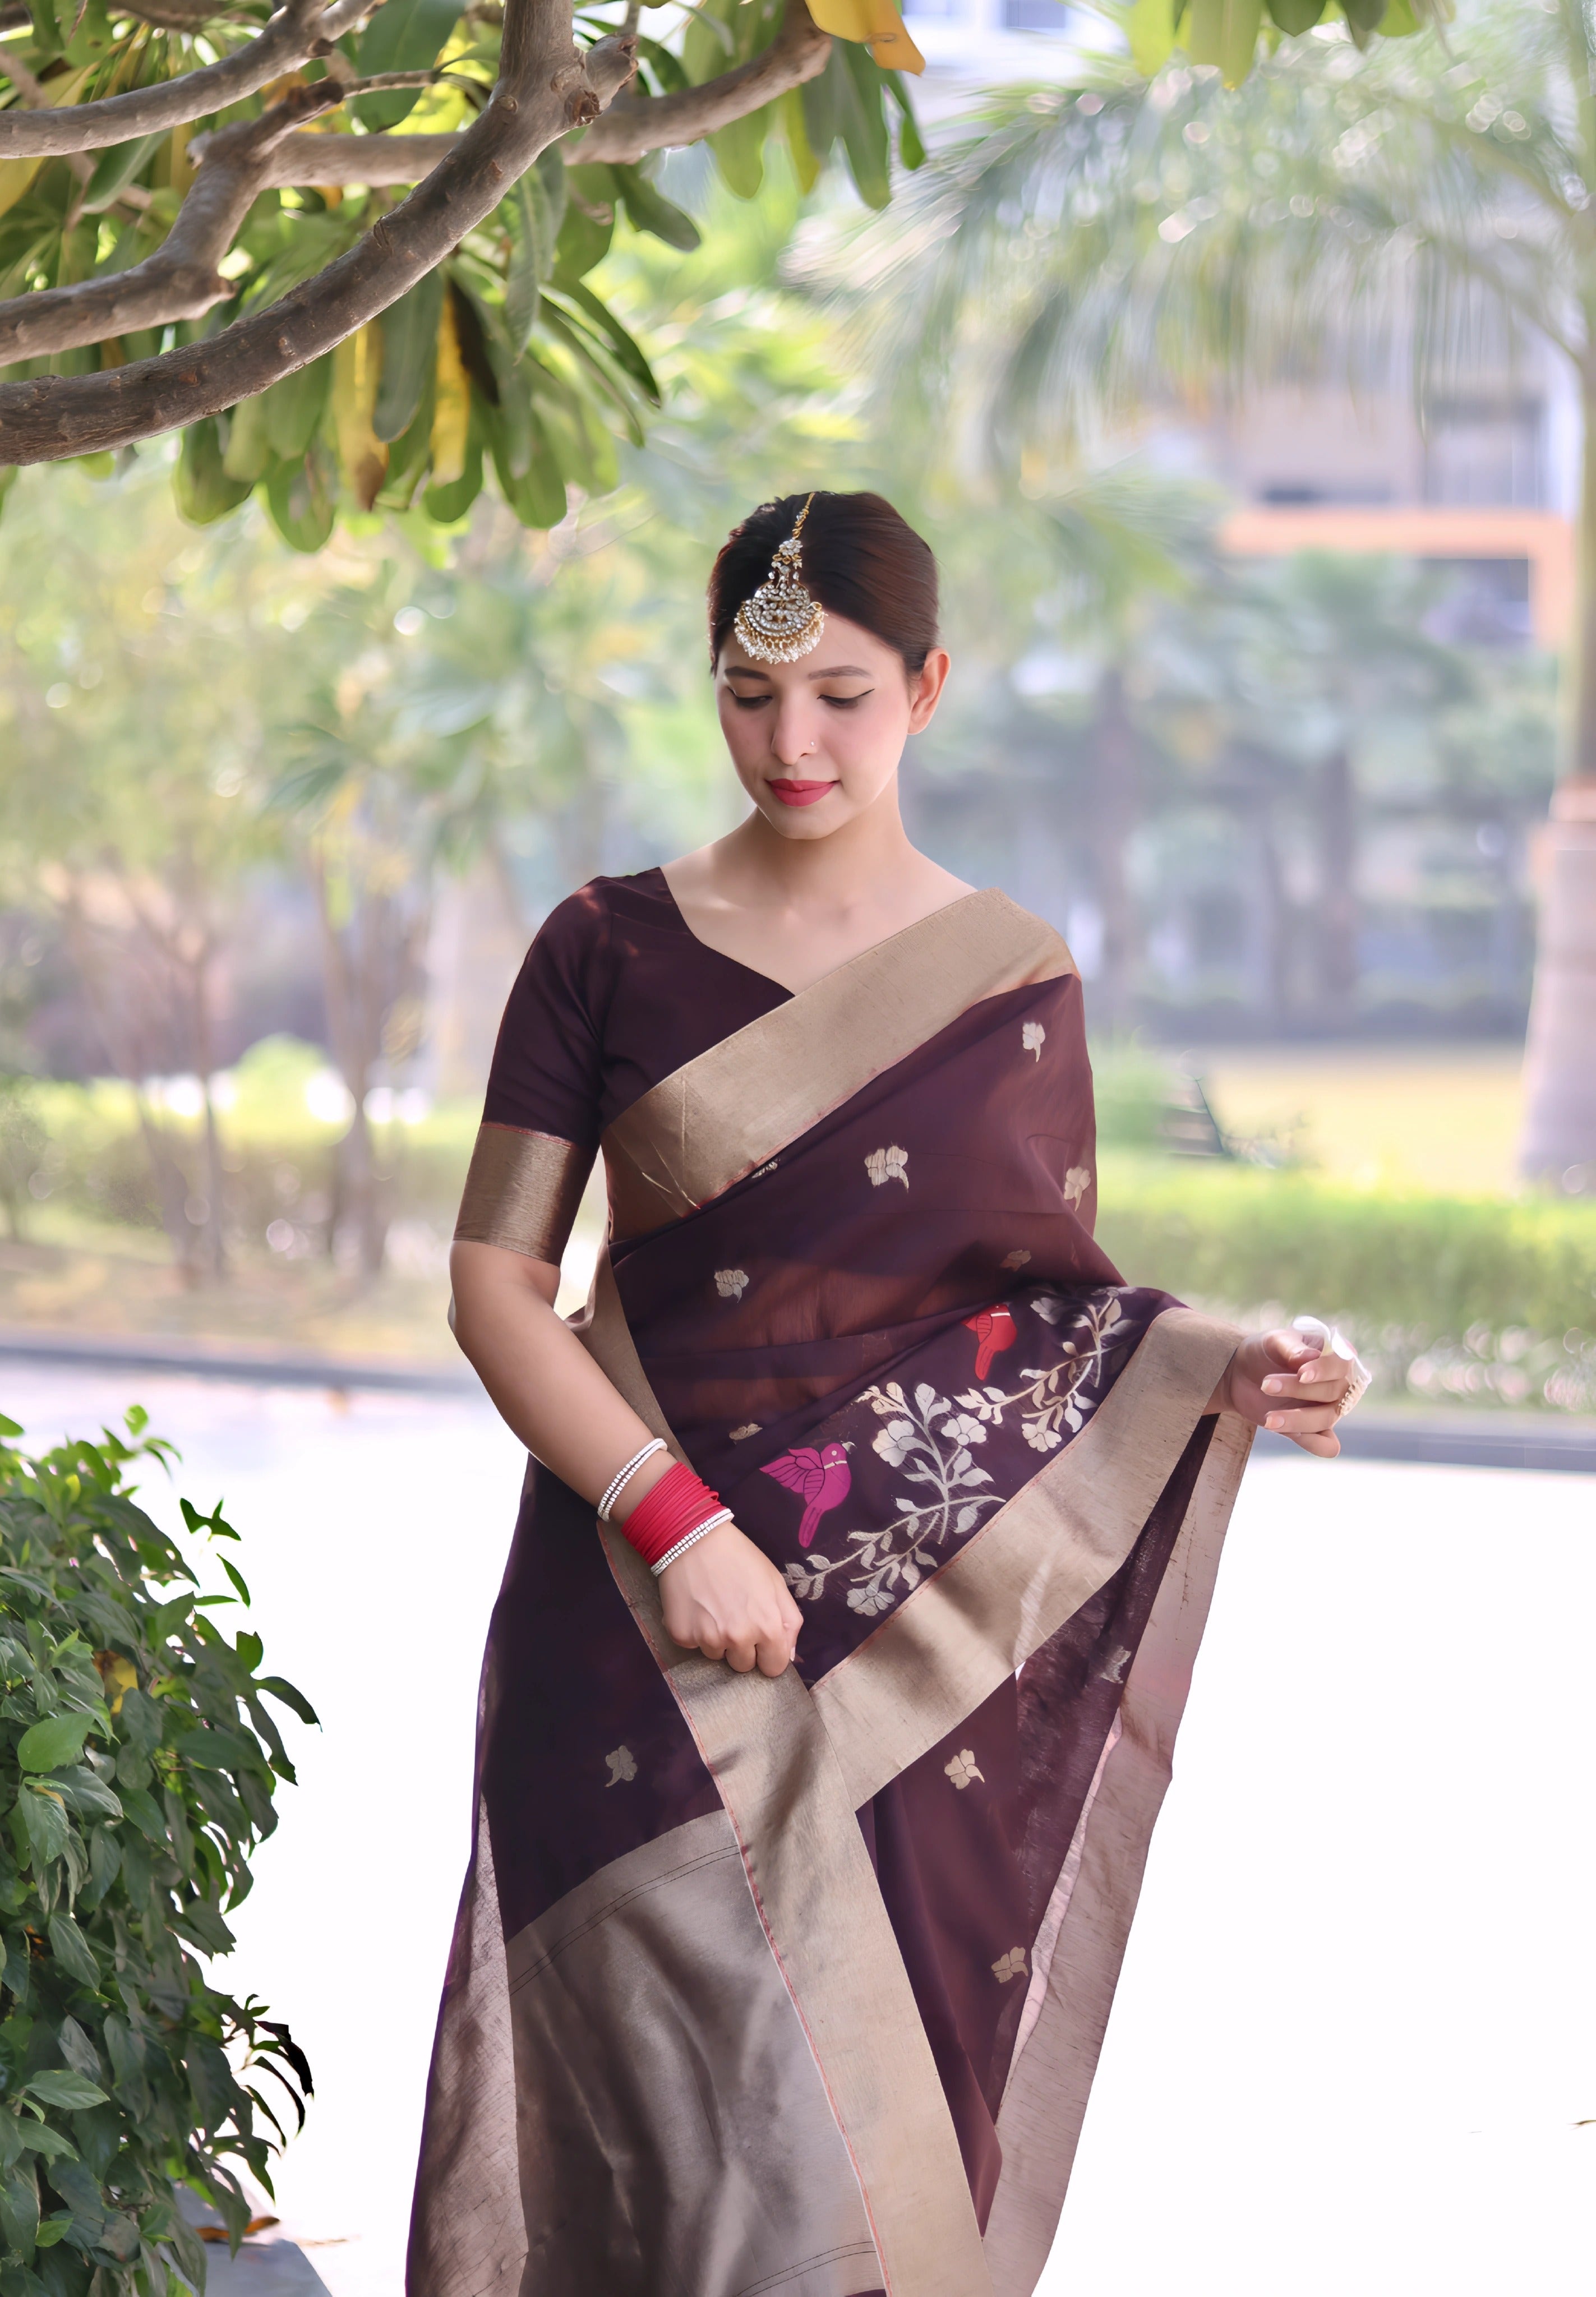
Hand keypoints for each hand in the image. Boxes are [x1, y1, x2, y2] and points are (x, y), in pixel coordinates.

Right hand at [657, 1520, 802, 1677]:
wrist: (694, 1539)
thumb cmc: (740, 1557)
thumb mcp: (775, 1583)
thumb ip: (790, 1621)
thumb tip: (788, 1655)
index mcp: (767, 1628)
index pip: (774, 1668)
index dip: (768, 1654)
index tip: (760, 1641)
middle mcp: (738, 1639)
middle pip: (743, 1665)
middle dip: (742, 1648)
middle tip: (734, 1617)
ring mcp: (708, 1639)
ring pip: (717, 1655)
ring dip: (717, 1639)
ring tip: (713, 1607)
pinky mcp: (682, 1636)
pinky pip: (693, 1645)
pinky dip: (694, 1631)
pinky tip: (696, 1606)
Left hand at [1211, 1328, 1354, 1457]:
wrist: (1242, 1373)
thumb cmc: (1265, 1351)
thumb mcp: (1274, 1341)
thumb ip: (1291, 1347)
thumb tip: (1309, 1357)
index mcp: (1335, 1356)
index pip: (1342, 1364)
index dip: (1324, 1370)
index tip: (1301, 1374)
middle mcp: (1339, 1384)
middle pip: (1334, 1392)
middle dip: (1299, 1390)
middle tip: (1266, 1385)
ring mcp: (1329, 1408)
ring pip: (1327, 1418)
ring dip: (1298, 1420)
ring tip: (1268, 1418)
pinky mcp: (1314, 1429)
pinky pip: (1327, 1446)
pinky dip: (1314, 1444)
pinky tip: (1287, 1433)